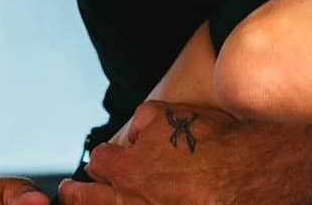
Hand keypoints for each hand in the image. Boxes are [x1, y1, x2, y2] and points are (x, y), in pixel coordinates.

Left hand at [58, 102, 240, 204]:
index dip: (100, 158)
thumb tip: (133, 134)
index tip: (101, 159)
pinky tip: (136, 202)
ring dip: (94, 202)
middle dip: (75, 194)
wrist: (243, 176)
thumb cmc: (210, 144)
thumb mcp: (171, 115)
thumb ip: (143, 122)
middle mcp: (129, 202)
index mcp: (127, 169)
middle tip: (68, 190)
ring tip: (83, 199)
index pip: (98, 162)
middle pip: (87, 201)